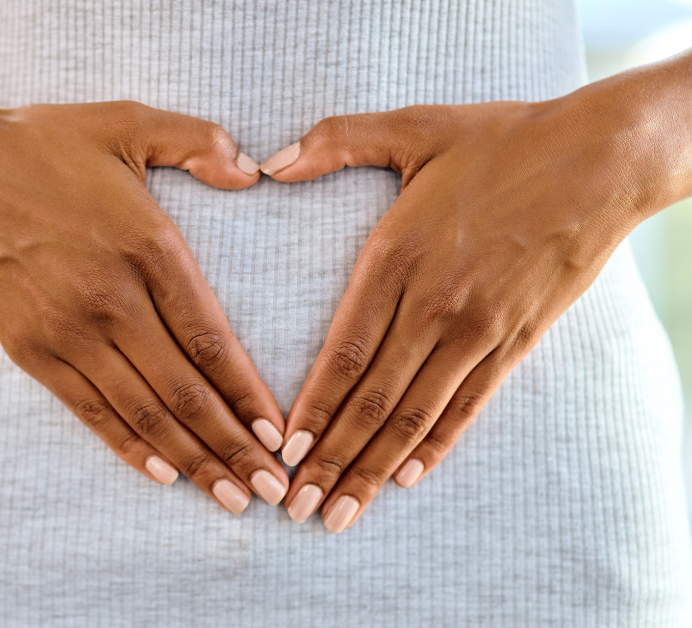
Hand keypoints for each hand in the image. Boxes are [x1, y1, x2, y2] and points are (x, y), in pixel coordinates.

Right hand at [0, 98, 288, 513]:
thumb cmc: (39, 144)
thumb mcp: (125, 122)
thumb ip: (197, 142)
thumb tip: (253, 173)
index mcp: (148, 247)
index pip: (212, 340)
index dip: (250, 395)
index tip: (280, 435)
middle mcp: (112, 300)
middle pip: (186, 391)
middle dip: (236, 448)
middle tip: (275, 490)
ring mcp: (68, 332)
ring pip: (143, 412)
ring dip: (192, 460)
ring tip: (231, 497)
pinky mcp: (32, 350)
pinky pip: (91, 410)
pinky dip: (129, 447)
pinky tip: (163, 474)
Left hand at [261, 70, 690, 530]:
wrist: (604, 156)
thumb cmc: (502, 139)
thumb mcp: (414, 127)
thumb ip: (336, 141)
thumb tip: (269, 161)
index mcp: (397, 256)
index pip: (341, 351)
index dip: (310, 408)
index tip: (280, 451)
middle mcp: (435, 304)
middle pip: (372, 399)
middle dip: (329, 459)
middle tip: (296, 508)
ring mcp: (480, 328)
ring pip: (416, 415)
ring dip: (373, 469)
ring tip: (340, 513)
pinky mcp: (517, 339)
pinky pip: (470, 405)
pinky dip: (436, 446)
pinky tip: (406, 478)